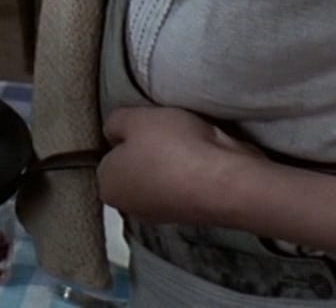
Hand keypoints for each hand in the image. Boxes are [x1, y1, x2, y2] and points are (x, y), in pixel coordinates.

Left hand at [97, 106, 265, 227]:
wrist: (228, 181)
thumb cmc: (172, 147)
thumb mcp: (134, 118)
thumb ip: (115, 123)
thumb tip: (115, 134)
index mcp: (107, 188)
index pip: (108, 156)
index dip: (126, 136)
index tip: (144, 126)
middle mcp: (131, 208)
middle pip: (135, 169)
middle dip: (148, 151)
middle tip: (166, 133)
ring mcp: (164, 216)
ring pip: (162, 177)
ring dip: (173, 162)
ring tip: (190, 143)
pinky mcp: (193, 217)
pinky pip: (186, 185)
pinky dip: (194, 173)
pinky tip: (205, 159)